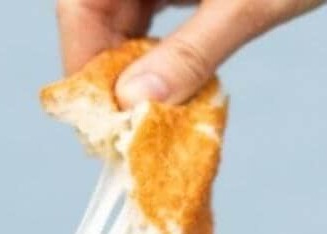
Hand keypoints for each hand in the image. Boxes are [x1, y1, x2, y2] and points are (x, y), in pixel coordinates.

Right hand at [56, 0, 326, 105]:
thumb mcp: (248, 2)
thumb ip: (193, 51)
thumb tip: (138, 102)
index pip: (79, 6)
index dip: (84, 64)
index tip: (103, 120)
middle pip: (94, 15)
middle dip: (111, 72)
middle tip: (133, 128)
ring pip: (120, 20)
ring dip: (135, 67)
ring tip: (157, 111)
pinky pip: (148, 15)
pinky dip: (158, 51)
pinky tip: (177, 80)